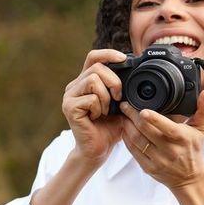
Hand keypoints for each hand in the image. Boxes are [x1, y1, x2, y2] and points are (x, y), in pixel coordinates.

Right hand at [62, 49, 126, 164]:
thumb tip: (134, 69)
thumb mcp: (121, 103)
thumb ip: (123, 86)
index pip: (93, 57)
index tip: (124, 58)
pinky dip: (100, 108)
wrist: (98, 150)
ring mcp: (69, 96)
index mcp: (85, 81)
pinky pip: (91, 98)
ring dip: (106, 97)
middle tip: (118, 98)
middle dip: (114, 81)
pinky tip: (97, 118)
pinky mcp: (69, 107)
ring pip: (93, 80)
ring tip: (106, 110)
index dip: (108, 54)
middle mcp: (74, 86)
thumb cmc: (110, 128)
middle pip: (96, 67)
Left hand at [120, 88, 203, 189]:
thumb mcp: (201, 129)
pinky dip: (127, 139)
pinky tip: (125, 130)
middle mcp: (169, 150)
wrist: (189, 177)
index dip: (152, 118)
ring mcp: (157, 160)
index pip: (165, 126)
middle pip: (145, 131)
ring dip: (127, 127)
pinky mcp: (148, 167)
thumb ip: (203, 109)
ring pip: (137, 141)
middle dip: (132, 116)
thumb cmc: (194, 150)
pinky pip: (133, 151)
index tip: (142, 109)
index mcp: (181, 138)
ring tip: (123, 116)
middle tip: (125, 106)